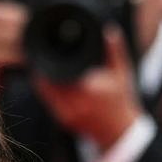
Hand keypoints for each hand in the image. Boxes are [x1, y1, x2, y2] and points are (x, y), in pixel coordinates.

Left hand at [33, 26, 142, 149]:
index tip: (44, 52)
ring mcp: (67, 114)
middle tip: (39, 58)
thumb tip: (109, 29)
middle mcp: (75, 103)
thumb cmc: (122, 101)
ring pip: (44, 94)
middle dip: (42, 71)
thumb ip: (114, 51)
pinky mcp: (63, 120)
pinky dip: (47, 92)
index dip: (47, 64)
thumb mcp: (122, 73)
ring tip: (42, 68)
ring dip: (42, 81)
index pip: (57, 74)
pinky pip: (48, 103)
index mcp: (88, 90)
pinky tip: (48, 83)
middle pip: (46, 83)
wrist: (120, 132)